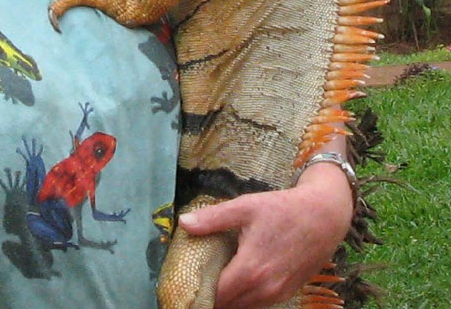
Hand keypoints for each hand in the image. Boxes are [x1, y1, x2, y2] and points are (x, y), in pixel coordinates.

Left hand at [178, 162, 352, 308]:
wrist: (324, 216)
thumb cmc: (282, 209)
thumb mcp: (244, 206)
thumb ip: (212, 218)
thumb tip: (183, 223)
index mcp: (250, 269)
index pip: (217, 294)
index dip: (199, 290)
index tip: (186, 278)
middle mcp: (265, 289)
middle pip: (229, 305)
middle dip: (211, 295)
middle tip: (197, 277)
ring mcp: (278, 294)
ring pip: (245, 306)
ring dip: (228, 297)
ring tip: (213, 277)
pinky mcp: (288, 293)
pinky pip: (259, 303)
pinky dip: (245, 296)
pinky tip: (236, 277)